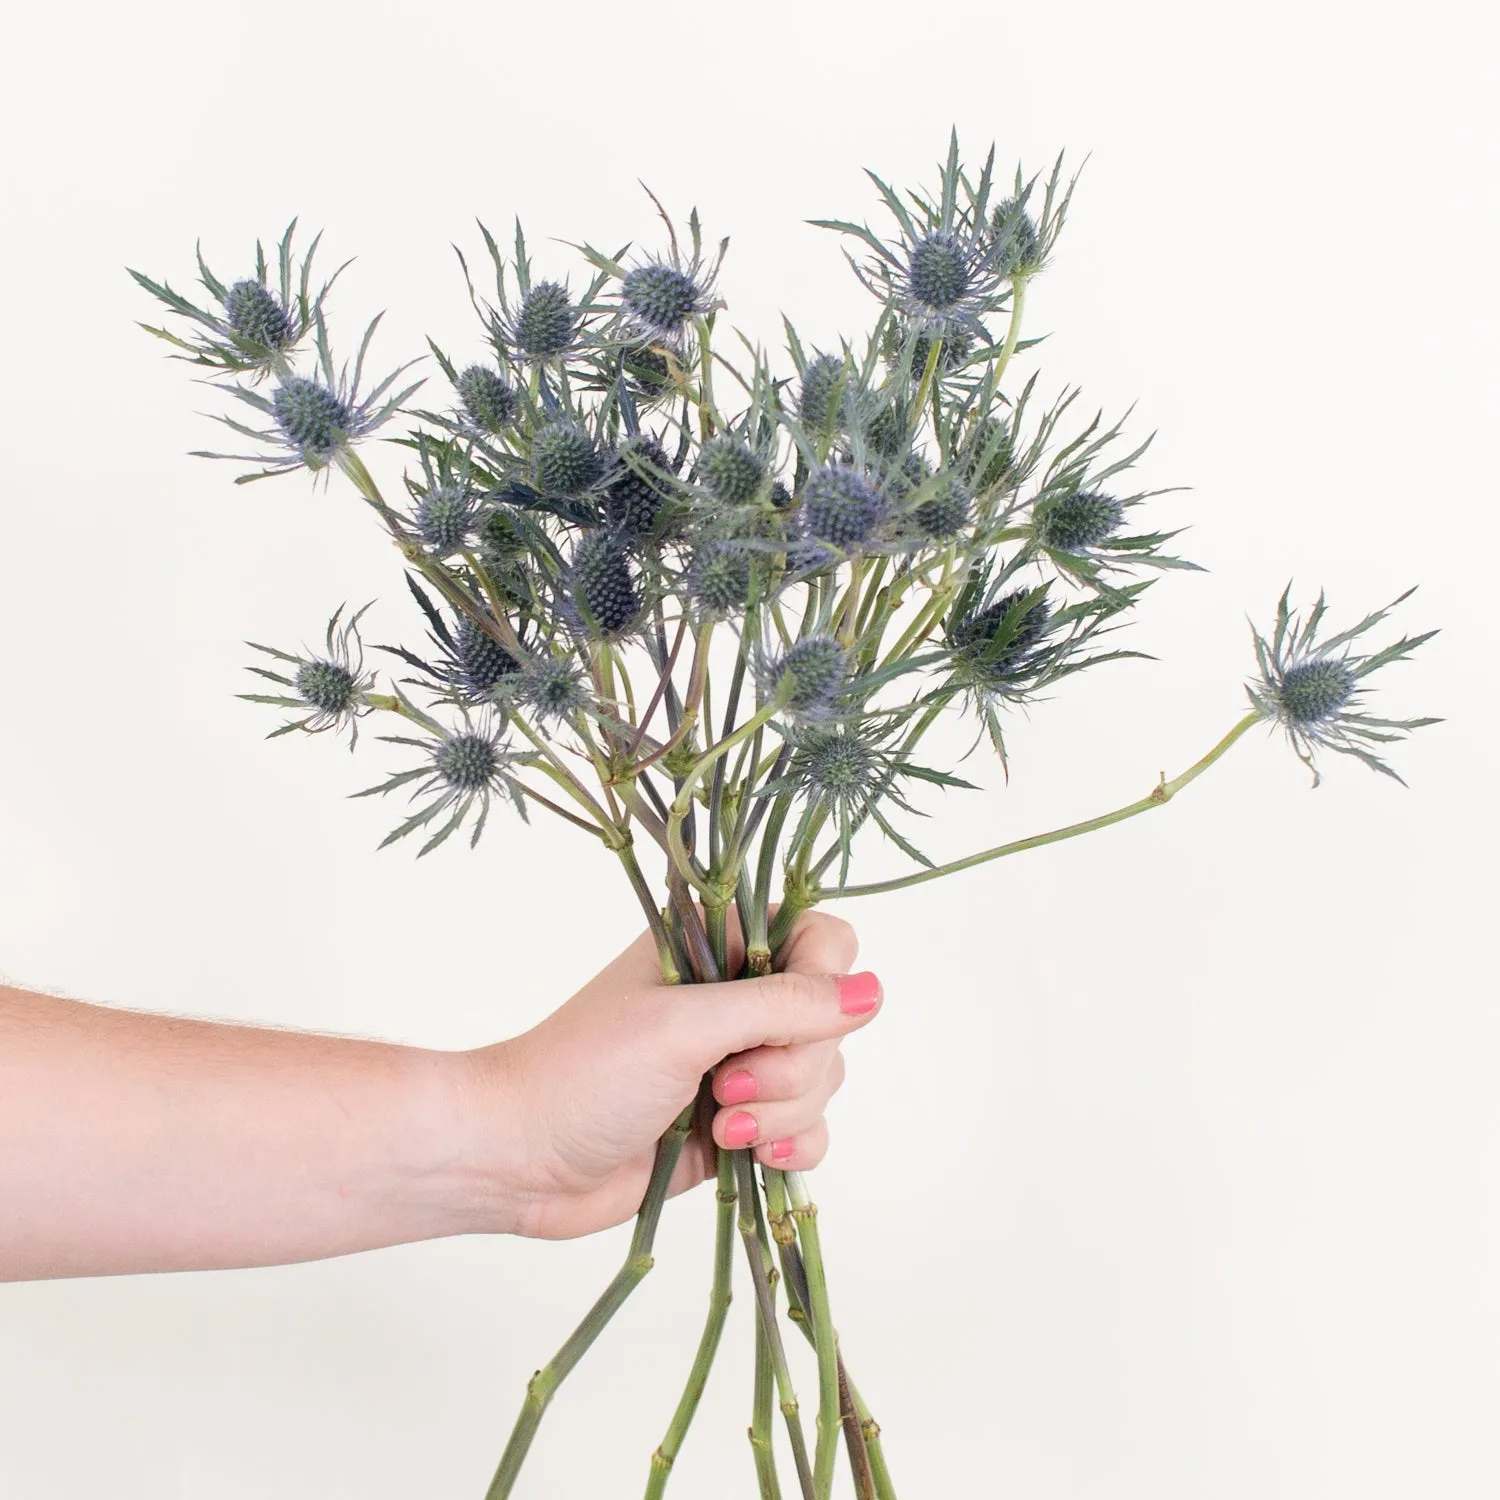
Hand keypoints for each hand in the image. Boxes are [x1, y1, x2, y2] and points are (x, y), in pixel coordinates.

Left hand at [463, 910, 878, 1239]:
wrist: (518, 1159)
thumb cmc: (584, 1072)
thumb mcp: (685, 1026)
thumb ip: (784, 1004)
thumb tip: (873, 992)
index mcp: (717, 948)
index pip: (822, 940)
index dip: (822, 981)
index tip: (783, 1018)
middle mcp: (736, 1001)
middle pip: (831, 1021)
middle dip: (792, 1066)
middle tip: (724, 1084)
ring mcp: (740, 1065)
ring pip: (824, 1080)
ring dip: (782, 1112)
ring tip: (717, 1127)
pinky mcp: (741, 1127)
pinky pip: (809, 1131)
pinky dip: (792, 1147)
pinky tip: (747, 1157)